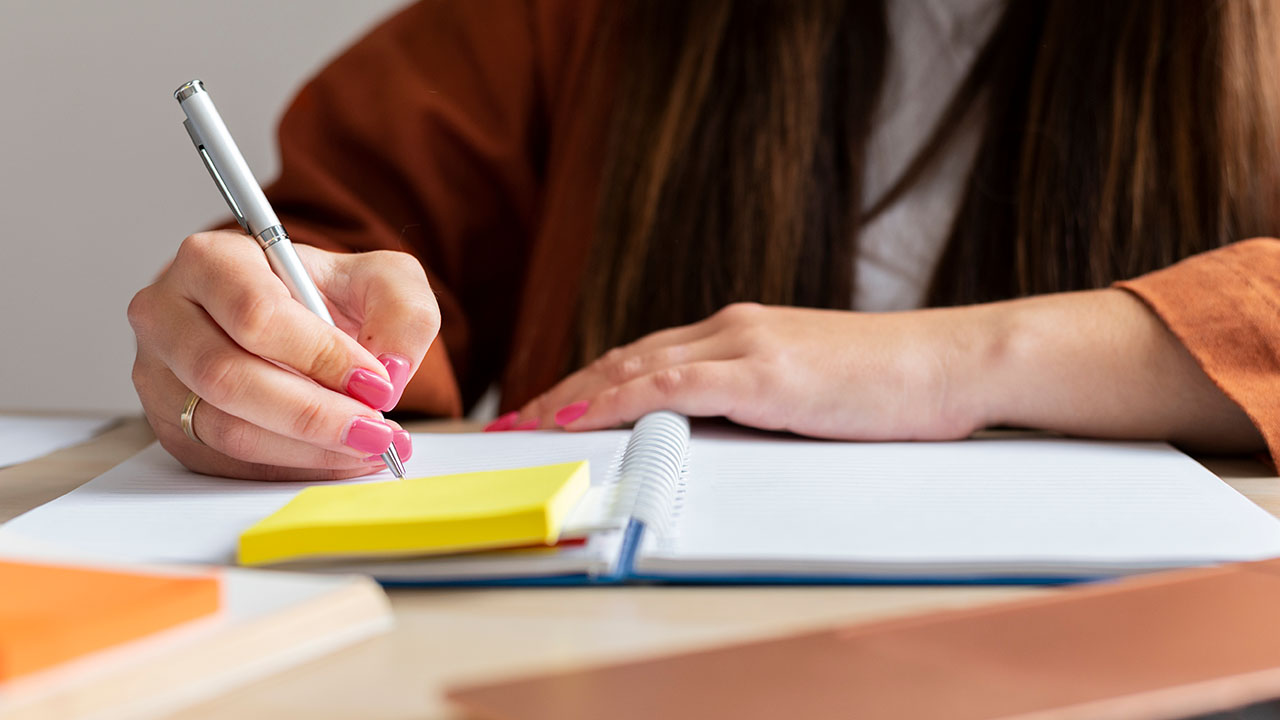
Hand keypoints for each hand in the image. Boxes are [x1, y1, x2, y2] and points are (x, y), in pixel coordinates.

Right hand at [128, 231, 438, 479]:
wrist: (298, 321)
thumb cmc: (327, 294)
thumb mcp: (381, 279)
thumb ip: (402, 311)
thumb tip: (391, 371)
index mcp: (212, 261)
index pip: (256, 315)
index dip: (320, 356)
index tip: (376, 383)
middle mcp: (168, 315)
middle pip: (230, 378)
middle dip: (315, 414)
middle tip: (377, 430)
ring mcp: (159, 375)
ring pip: (226, 429)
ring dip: (307, 449)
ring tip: (369, 447)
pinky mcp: (171, 425)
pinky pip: (226, 462)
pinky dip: (291, 468)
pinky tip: (339, 459)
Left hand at [504, 302, 993, 439]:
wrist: (951, 361)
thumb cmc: (889, 384)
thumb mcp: (806, 392)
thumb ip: (754, 402)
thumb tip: (709, 434)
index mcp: (740, 333)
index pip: (645, 356)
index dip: (590, 383)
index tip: (549, 409)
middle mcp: (731, 329)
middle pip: (625, 359)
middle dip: (564, 392)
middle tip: (514, 423)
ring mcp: (745, 346)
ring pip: (636, 367)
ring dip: (574, 398)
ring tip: (528, 426)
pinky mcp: (764, 373)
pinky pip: (673, 385)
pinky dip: (620, 399)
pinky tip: (584, 415)